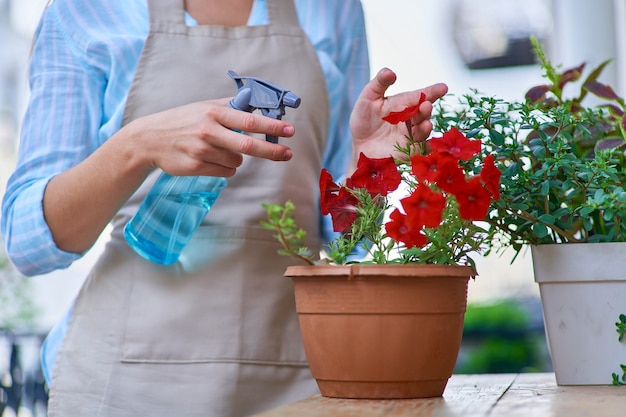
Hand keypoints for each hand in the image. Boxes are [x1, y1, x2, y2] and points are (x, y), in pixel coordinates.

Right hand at [127, 98, 295, 177]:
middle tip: (288, 154)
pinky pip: (226, 171)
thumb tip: (257, 103)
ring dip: (237, 158)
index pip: (249, 120)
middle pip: (249, 145)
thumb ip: (230, 106)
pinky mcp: (196, 167)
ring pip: (237, 161)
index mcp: (213, 113)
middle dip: (272, 151)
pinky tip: (210, 159)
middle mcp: (209, 131)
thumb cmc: (181, 121)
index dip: (272, 126)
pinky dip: (226, 167)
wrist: (149, 139)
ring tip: (218, 149)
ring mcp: (202, 150)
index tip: (290, 130)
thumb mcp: (204, 107)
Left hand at [348, 68, 447, 167]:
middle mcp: (410, 119)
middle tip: (426, 105)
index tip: (443, 88)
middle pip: (423, 113)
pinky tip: (431, 144)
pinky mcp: (409, 152)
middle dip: (426, 109)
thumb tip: (390, 72)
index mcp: (403, 104)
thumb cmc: (364, 120)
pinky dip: (428, 148)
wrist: (358, 145)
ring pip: (423, 131)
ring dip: (426, 127)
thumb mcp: (368, 98)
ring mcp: (411, 136)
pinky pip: (421, 150)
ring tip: (425, 123)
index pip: (420, 96)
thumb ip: (379, 83)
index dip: (432, 91)